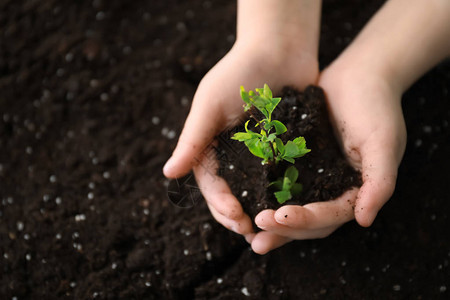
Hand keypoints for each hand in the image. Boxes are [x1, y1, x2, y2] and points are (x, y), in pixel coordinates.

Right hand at [163, 39, 318, 241]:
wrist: (279, 49)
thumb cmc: (238, 72)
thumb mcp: (210, 103)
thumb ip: (192, 139)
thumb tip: (168, 173)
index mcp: (211, 147)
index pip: (210, 183)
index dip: (220, 203)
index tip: (235, 217)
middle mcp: (233, 155)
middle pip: (232, 193)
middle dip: (237, 215)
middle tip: (251, 232)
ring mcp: (259, 155)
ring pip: (256, 192)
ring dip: (260, 213)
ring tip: (269, 231)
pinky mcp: (284, 150)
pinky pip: (282, 177)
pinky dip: (283, 195)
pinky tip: (292, 209)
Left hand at [250, 62, 405, 253]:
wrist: (360, 75)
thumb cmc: (376, 106)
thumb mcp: (383, 142)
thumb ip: (379, 181)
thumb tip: (364, 220)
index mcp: (356, 192)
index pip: (331, 216)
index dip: (306, 221)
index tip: (279, 216)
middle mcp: (335, 190)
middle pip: (310, 222)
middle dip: (283, 229)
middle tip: (254, 233)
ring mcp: (317, 178)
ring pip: (293, 208)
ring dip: (272, 223)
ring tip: (246, 231)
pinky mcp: (300, 163)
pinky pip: (282, 185)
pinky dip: (267, 196)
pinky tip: (245, 201)